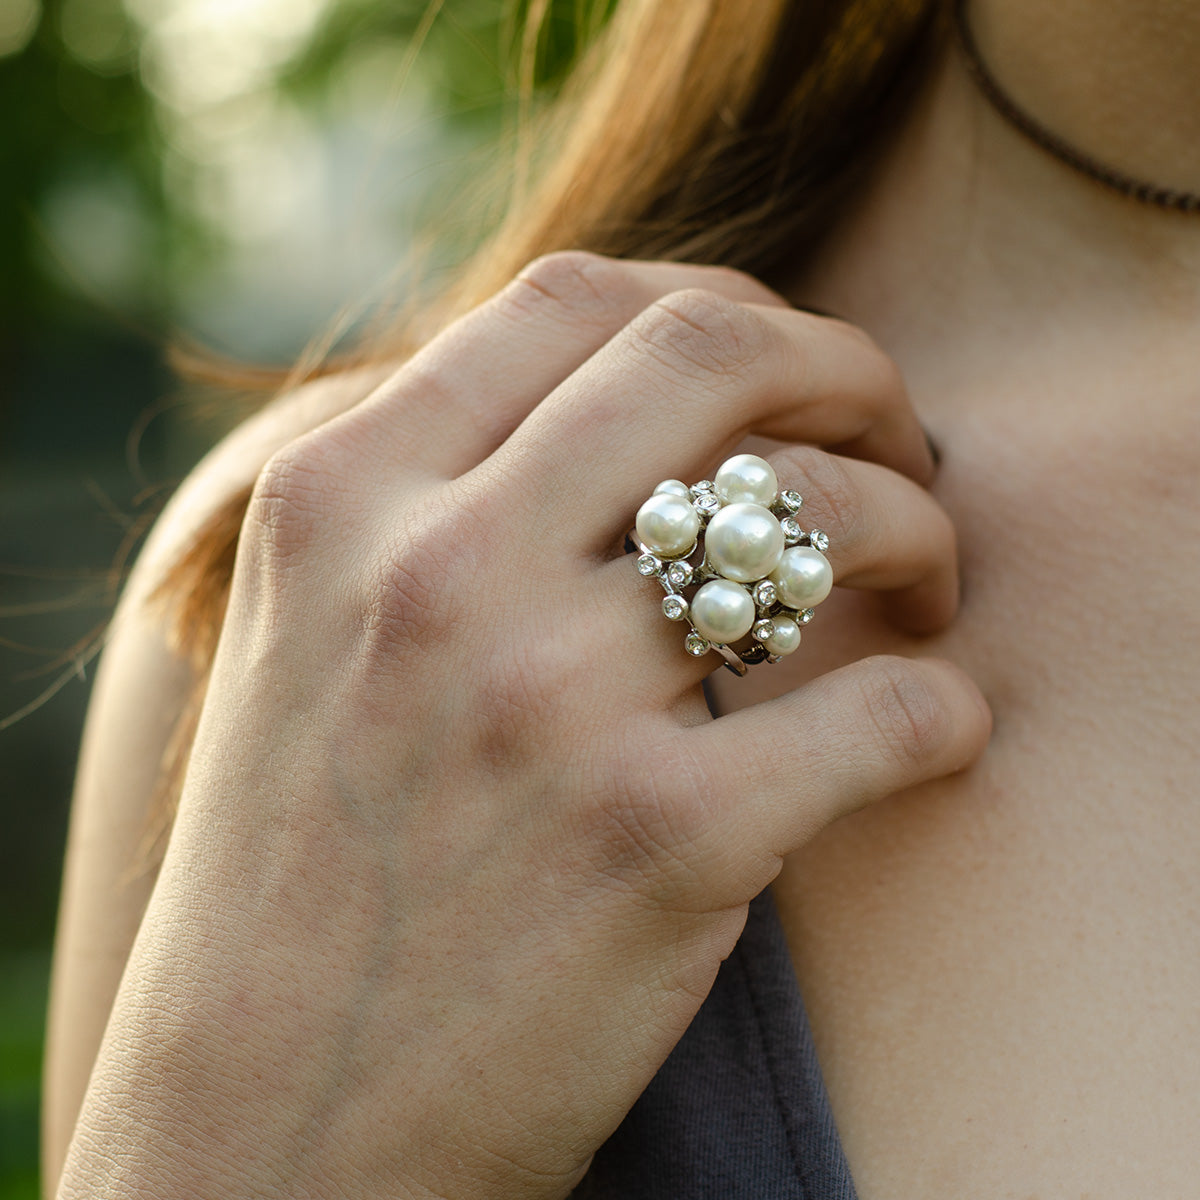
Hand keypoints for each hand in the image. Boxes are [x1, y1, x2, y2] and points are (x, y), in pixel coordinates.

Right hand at [58, 253, 989, 1198]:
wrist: (270, 1117)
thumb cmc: (300, 872)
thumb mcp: (310, 633)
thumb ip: (436, 494)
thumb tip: (621, 399)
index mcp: (341, 501)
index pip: (574, 299)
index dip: (720, 311)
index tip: (783, 379)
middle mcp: (435, 573)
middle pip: (711, 353)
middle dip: (845, 368)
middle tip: (894, 436)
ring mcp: (546, 704)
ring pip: (819, 517)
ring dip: (918, 527)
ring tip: (923, 581)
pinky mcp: (659, 843)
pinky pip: (881, 715)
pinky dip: (941, 712)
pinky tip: (929, 730)